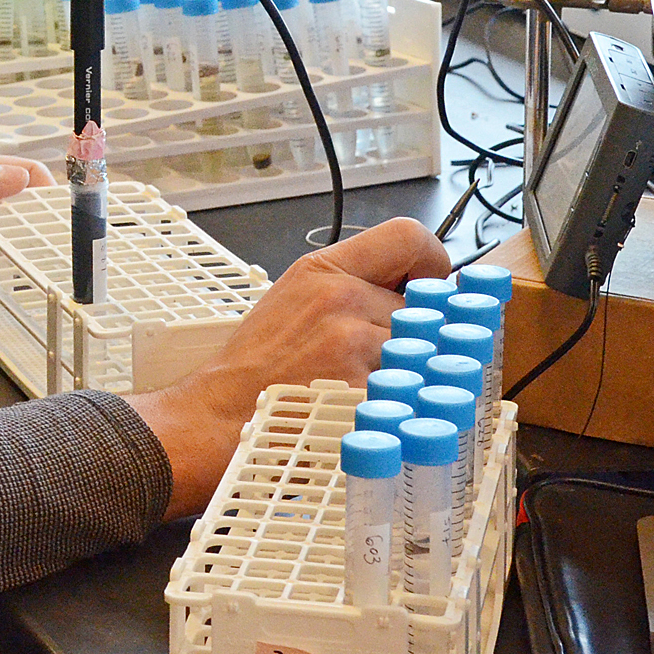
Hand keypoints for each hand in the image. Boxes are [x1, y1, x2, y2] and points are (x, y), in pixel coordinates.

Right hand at [127, 217, 449, 519]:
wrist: (219, 417)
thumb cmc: (256, 368)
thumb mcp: (295, 299)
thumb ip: (352, 285)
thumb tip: (414, 289)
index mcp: (323, 269)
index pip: (409, 237)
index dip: (434, 263)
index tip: (432, 286)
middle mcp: (341, 298)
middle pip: (427, 306)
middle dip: (417, 335)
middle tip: (389, 354)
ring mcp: (353, 345)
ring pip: (424, 352)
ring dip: (408, 374)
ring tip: (369, 386)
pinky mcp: (363, 390)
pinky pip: (411, 393)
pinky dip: (399, 407)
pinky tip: (366, 411)